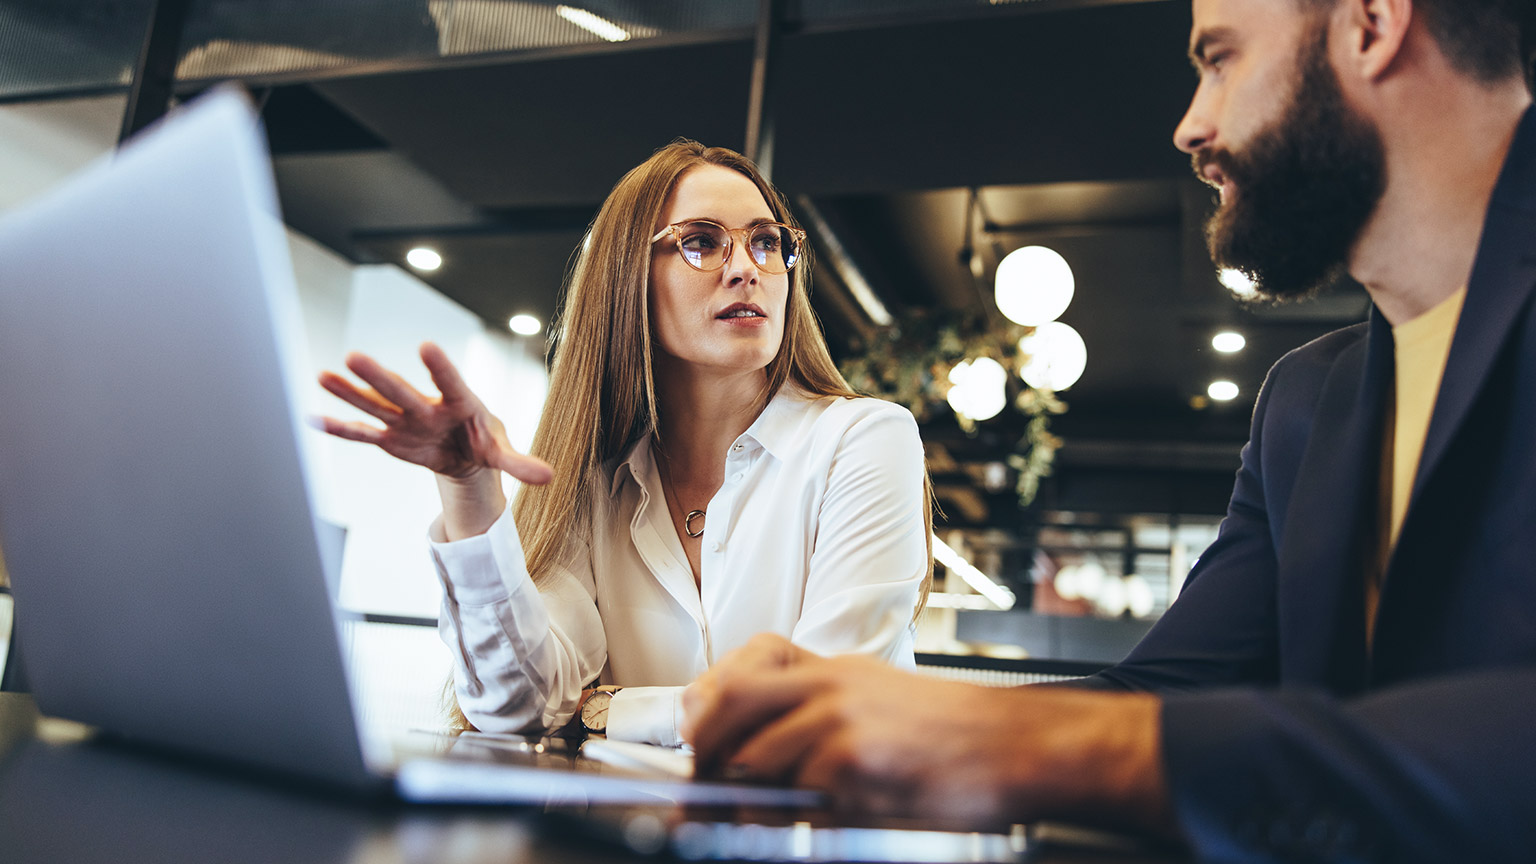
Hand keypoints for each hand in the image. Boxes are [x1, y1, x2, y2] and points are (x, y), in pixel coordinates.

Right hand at [314, 342, 551, 484]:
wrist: (464, 451)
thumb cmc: (484, 440)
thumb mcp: (502, 451)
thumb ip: (520, 462)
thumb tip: (550, 477)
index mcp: (459, 402)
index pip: (450, 381)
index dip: (439, 366)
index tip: (427, 346)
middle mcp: (427, 406)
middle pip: (402, 391)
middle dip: (379, 377)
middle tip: (354, 356)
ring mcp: (405, 421)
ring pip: (375, 405)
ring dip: (350, 393)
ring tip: (322, 375)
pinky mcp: (390, 438)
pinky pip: (363, 433)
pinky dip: (341, 428)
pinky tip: (314, 418)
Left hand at [683, 634, 1172, 833]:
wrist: (1018, 744)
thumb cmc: (957, 735)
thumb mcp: (881, 701)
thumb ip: (823, 714)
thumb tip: (759, 754)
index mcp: (832, 670)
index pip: (740, 666)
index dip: (707, 705)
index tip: (702, 741)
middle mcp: (829, 683)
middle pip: (727, 699)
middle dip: (705, 747)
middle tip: (707, 784)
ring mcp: (840, 717)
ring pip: (753, 753)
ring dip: (746, 793)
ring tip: (760, 815)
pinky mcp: (856, 756)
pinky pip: (797, 789)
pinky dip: (795, 813)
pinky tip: (819, 818)